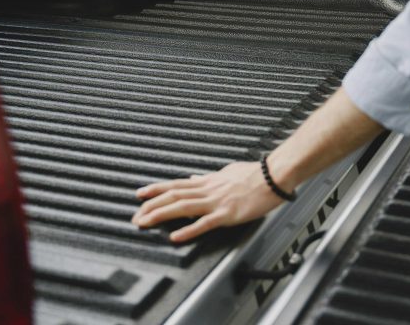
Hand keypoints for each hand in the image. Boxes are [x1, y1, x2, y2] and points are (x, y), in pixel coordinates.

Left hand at [132, 161, 283, 242]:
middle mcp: (209, 190)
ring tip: (145, 222)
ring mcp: (217, 202)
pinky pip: (205, 223)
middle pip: (174, 196)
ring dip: (161, 214)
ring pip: (183, 207)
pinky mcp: (228, 214)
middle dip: (152, 206)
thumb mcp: (227, 171)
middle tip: (135, 216)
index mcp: (209, 181)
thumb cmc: (255, 173)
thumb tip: (195, 177)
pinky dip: (188, 230)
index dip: (156, 189)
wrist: (274, 175)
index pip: (177, 184)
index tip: (140, 194)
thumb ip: (210, 177)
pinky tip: (176, 236)